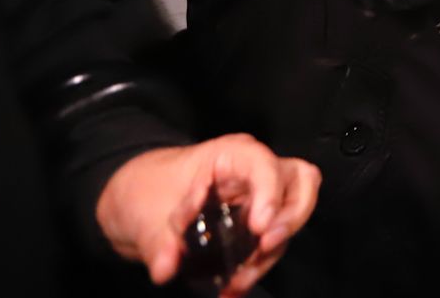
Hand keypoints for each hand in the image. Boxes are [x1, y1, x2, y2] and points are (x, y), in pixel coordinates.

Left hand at [95, 133, 320, 297]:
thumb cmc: (148, 189)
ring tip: (240, 279)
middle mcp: (253, 173)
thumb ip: (157, 242)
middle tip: (264, 247)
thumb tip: (166, 266)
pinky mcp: (257, 223)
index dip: (269, 192)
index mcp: (230, 156)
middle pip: (299, 184)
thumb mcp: (144, 214)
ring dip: (273, 251)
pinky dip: (260, 265)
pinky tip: (237, 286)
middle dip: (290, 219)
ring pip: (292, 216)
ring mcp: (259, 197)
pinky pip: (273, 241)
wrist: (140, 201)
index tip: (259, 227)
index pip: (263, 164)